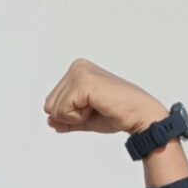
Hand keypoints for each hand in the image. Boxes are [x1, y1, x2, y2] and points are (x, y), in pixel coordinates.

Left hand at [44, 58, 168, 134]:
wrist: (138, 117)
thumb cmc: (116, 114)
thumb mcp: (83, 118)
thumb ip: (64, 118)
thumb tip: (49, 120)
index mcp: (77, 70)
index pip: (51, 102)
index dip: (68, 115)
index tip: (92, 109)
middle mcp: (77, 67)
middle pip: (49, 105)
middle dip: (68, 116)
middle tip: (94, 109)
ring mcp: (80, 73)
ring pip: (53, 108)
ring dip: (74, 117)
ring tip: (96, 107)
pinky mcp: (83, 83)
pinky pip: (62, 111)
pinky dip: (78, 117)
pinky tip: (97, 107)